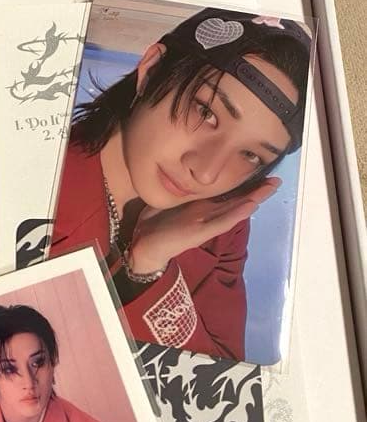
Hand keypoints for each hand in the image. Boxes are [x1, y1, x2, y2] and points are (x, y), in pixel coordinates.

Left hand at [127, 177, 280, 274]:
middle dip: (257, 192)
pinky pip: (220, 223)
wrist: (144, 246)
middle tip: (277, 181)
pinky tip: (248, 207)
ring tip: (269, 190)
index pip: (228, 196)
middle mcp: (208, 216)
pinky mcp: (199, 233)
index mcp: (202, 208)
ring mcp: (205, 225)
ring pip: (233, 211)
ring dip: (252, 200)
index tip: (262, 176)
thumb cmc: (155, 224)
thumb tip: (183, 175)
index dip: (245, 187)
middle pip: (237, 202)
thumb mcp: (169, 203)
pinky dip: (235, 215)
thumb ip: (180, 193)